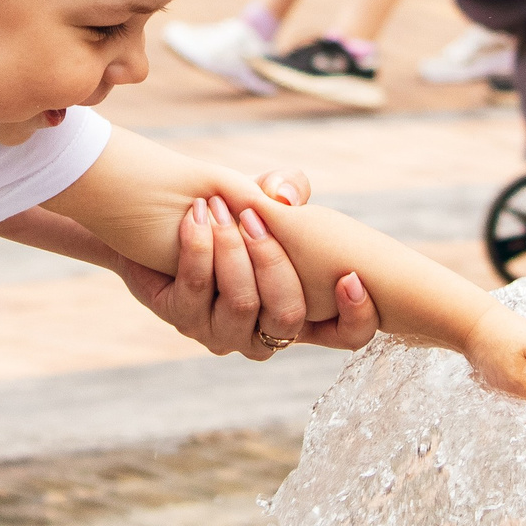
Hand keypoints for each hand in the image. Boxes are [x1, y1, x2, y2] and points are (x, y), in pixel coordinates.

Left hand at [112, 170, 380, 358]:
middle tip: (252, 215)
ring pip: (241, 302)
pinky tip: (195, 216)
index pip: (348, 335)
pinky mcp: (182, 319)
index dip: (357, 315)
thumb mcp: (269, 198)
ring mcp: (224, 333)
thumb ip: (290, 190)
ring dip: (231, 248)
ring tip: (217, 206)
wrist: (168, 218)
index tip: (350, 276)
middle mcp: (267, 335)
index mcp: (303, 312)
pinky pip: (196, 290)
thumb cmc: (234, 212)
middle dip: (272, 258)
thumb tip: (284, 199)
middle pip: (288, 313)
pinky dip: (198, 247)